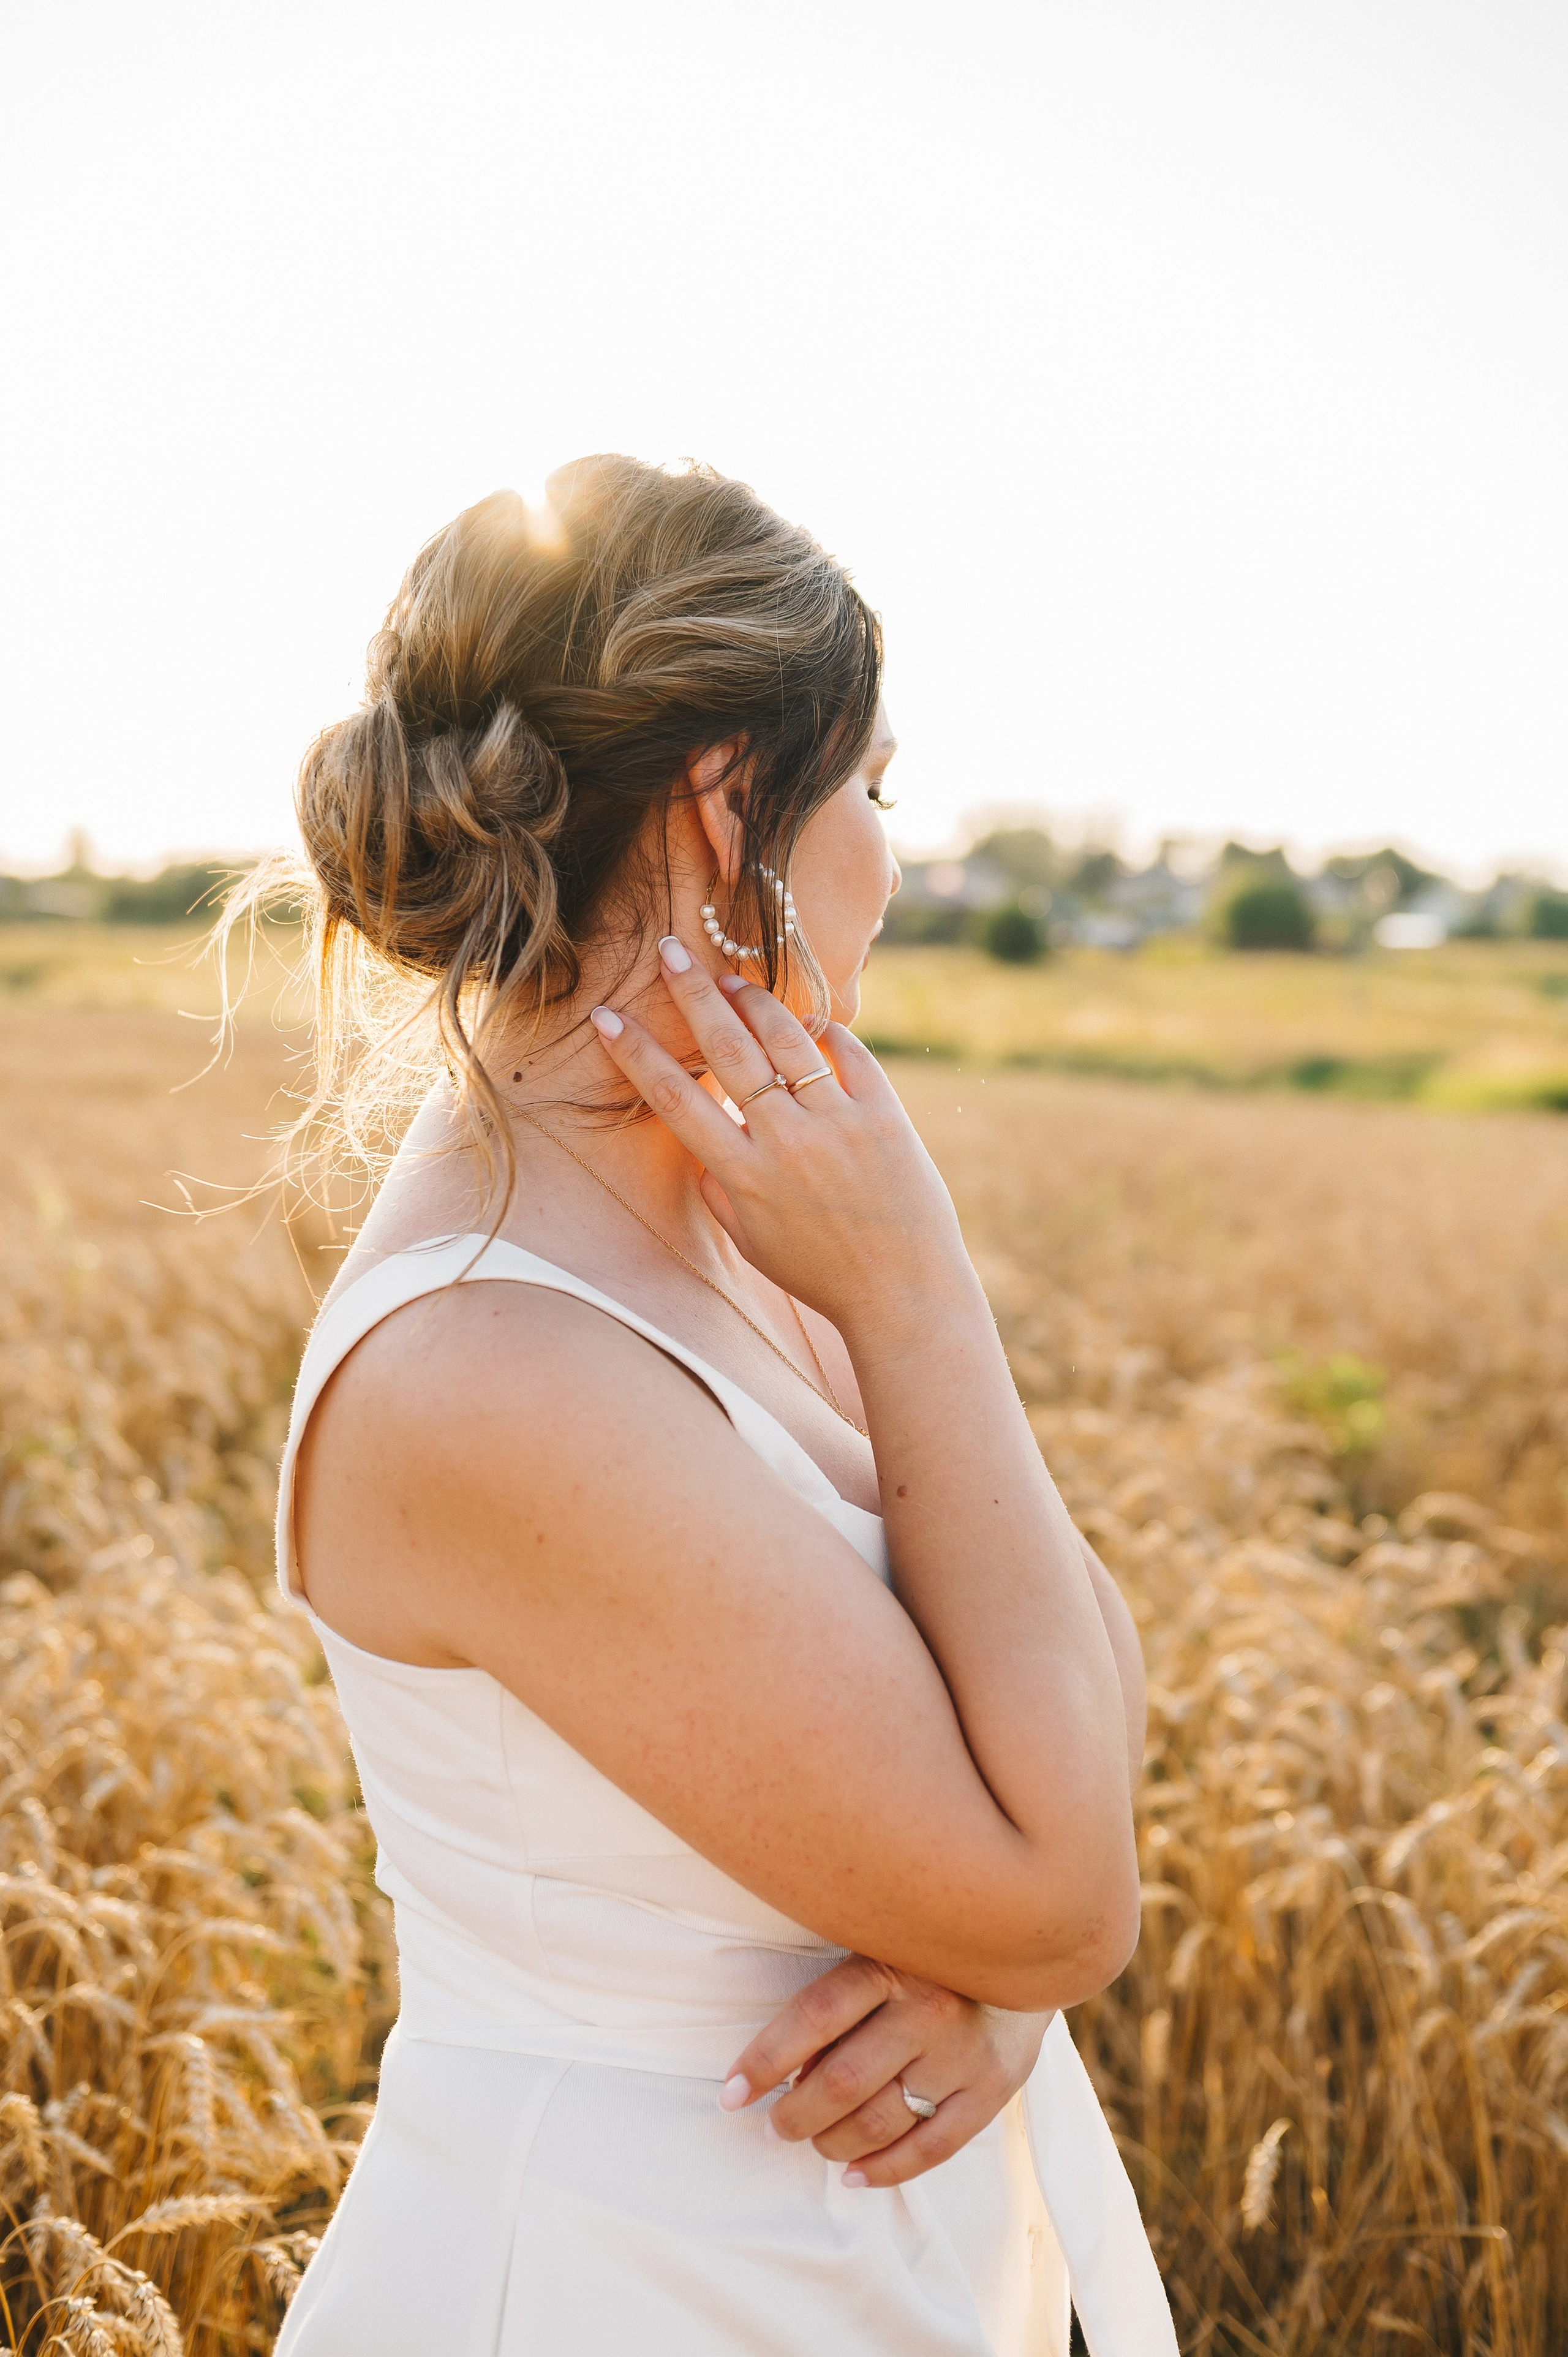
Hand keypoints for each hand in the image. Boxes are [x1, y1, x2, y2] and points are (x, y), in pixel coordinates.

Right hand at [587, 940, 974, 1332]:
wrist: (903, 1294)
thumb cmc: (819, 1272)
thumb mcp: (751, 1240)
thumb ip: (718, 1188)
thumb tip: (698, 1141)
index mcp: (745, 1176)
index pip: (676, 1100)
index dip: (636, 1054)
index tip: (605, 1016)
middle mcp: (787, 1142)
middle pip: (728, 1049)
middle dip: (693, 994)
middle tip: (670, 950)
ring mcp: (839, 1124)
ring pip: (786, 1039)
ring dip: (754, 1000)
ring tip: (731, 977)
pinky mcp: (886, 1115)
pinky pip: (849, 1052)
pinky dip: (825, 1030)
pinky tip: (807, 1020)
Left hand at [720, 1953, 1050, 2188]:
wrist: (1025, 1947)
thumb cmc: (927, 1954)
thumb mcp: (879, 1950)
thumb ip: (838, 2000)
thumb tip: (784, 2071)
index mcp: (889, 1962)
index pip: (811, 2019)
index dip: (763, 2061)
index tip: (730, 2093)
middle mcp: (928, 2007)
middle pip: (841, 2082)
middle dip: (794, 2115)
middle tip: (775, 2125)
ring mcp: (964, 2052)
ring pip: (880, 2121)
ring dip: (832, 2144)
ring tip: (814, 2142)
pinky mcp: (994, 2087)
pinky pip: (932, 2148)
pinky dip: (884, 2170)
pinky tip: (854, 2174)